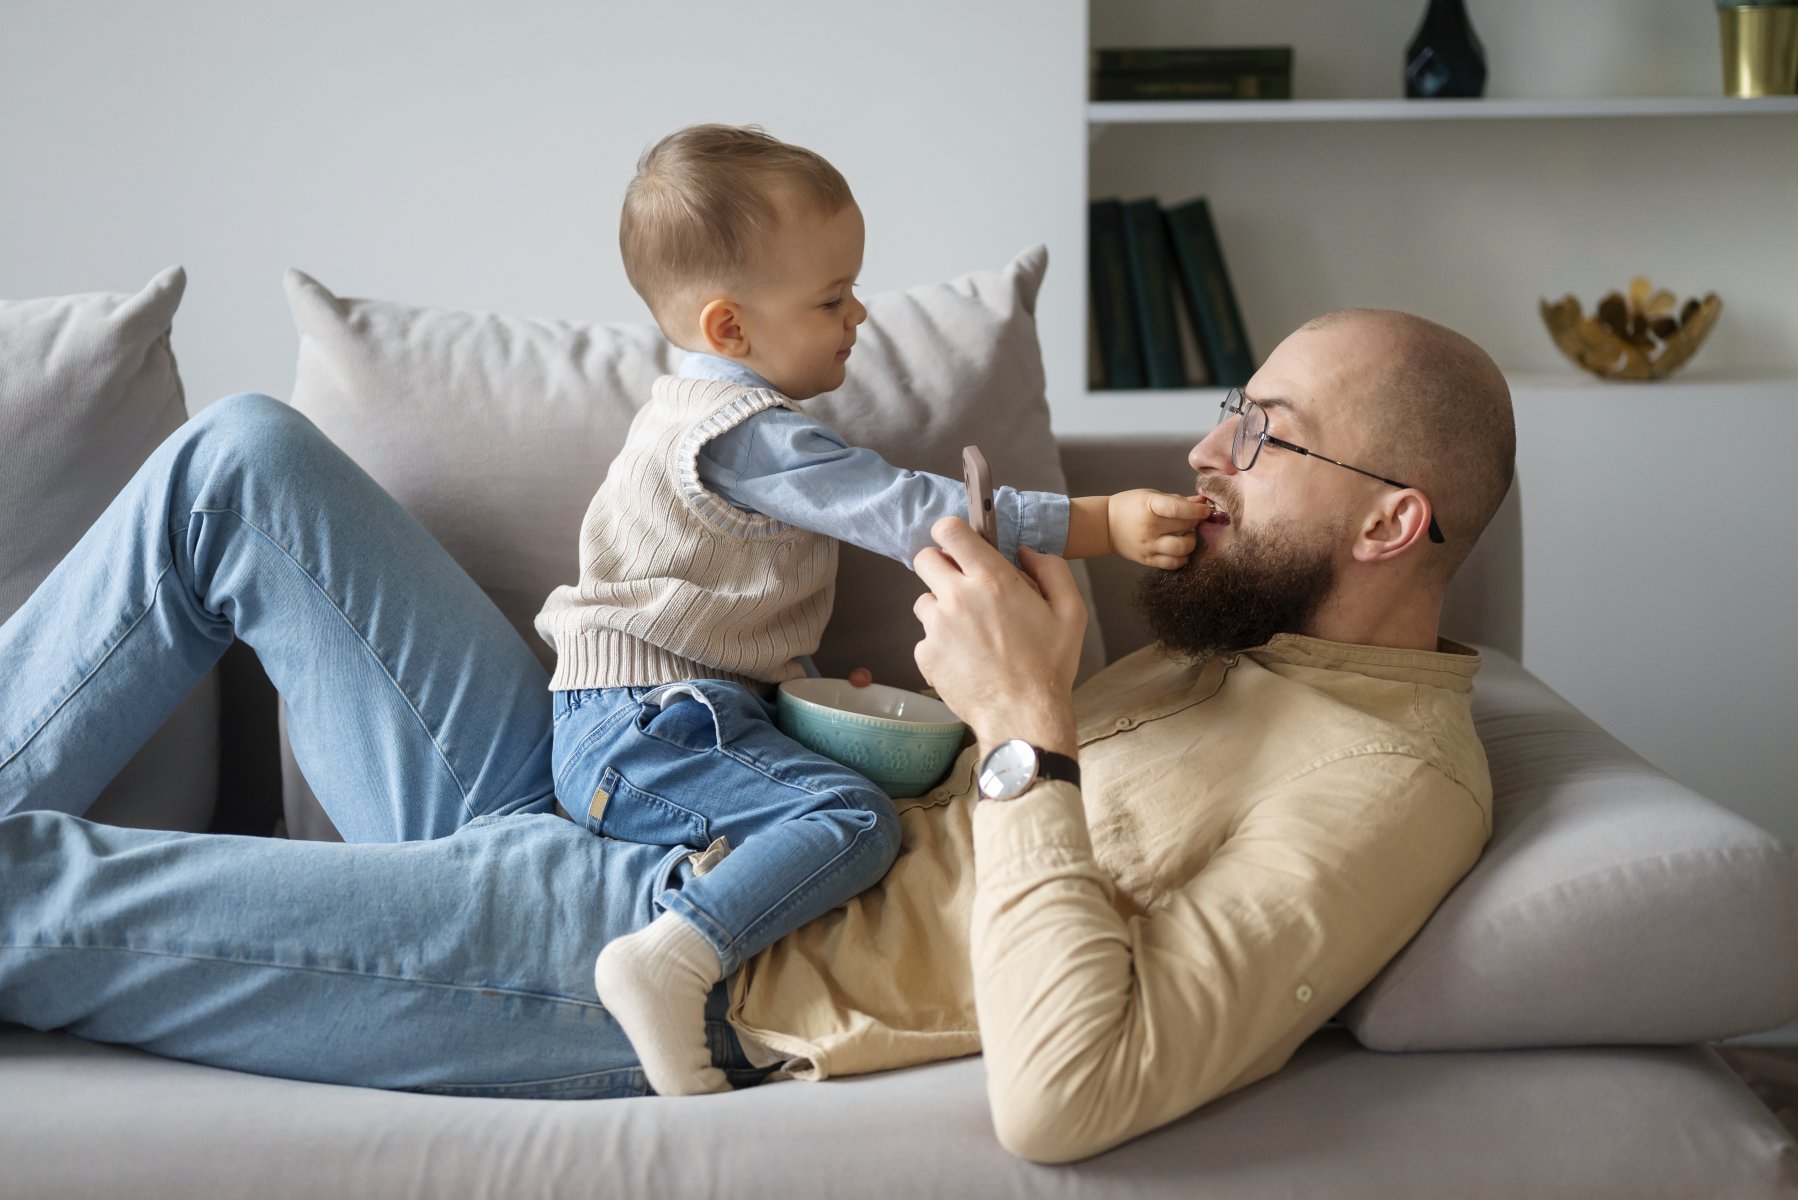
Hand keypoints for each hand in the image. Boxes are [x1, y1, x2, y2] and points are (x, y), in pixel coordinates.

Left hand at [911, 517, 1084, 756]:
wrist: (1023, 716)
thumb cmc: (1048, 666)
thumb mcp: (1071, 611)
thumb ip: (1051, 570)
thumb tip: (1026, 553)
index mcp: (992, 580)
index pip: (950, 530)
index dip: (951, 531)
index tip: (957, 542)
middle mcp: (958, 597)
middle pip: (924, 559)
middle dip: (941, 566)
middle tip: (962, 585)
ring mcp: (937, 627)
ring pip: (923, 600)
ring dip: (941, 608)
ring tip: (970, 632)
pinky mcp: (926, 654)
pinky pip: (925, 637)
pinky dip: (940, 644)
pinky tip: (966, 659)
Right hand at [1107, 489, 1211, 569]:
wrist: (1106, 525)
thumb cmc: (1130, 506)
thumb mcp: (1151, 496)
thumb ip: (1178, 500)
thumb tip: (1203, 502)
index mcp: (1149, 507)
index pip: (1178, 509)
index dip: (1197, 511)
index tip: (1206, 510)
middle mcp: (1148, 528)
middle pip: (1184, 528)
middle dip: (1195, 523)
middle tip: (1193, 521)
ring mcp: (1148, 546)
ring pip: (1181, 549)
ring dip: (1191, 542)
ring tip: (1187, 536)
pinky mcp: (1147, 560)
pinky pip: (1173, 564)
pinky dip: (1182, 558)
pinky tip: (1180, 550)